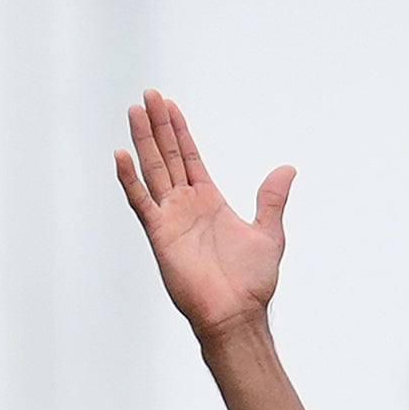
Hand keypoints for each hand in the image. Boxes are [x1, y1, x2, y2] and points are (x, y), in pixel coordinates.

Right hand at [115, 90, 290, 341]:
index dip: (180, 130)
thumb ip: (272, 199)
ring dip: (143, 141)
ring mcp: (171, 218)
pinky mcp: (160, 234)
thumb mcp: (269, 233)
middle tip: (148, 95)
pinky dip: (129, 179)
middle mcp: (186, 205)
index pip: (190, 157)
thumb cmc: (252, 283)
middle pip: (168, 156)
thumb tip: (287, 168)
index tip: (169, 105)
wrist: (236, 314)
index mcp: (209, 201)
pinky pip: (141, 201)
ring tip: (134, 112)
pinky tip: (121, 155)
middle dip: (158, 125)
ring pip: (153, 170)